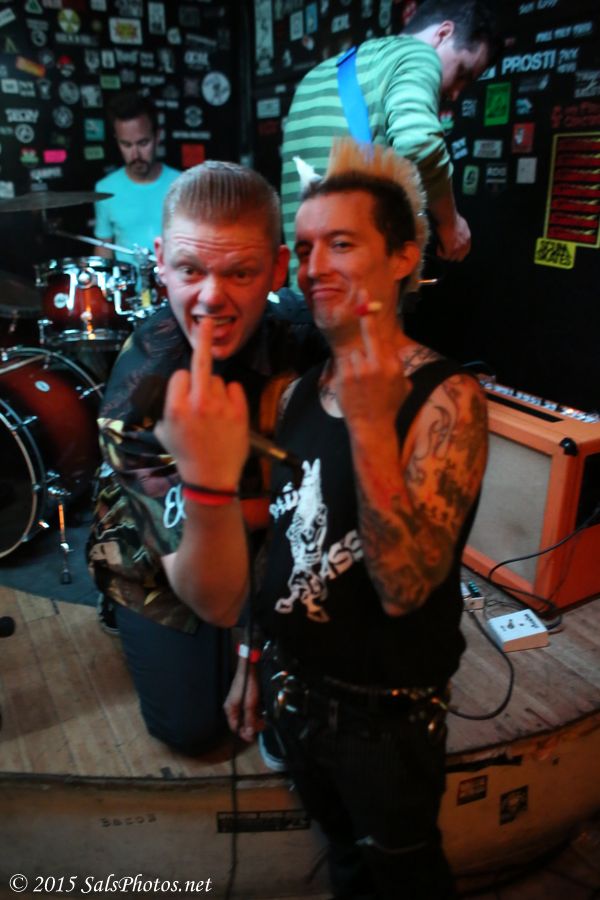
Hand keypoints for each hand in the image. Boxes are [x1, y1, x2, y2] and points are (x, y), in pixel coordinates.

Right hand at [154, 317, 248, 487]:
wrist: (211, 478)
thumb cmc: (185, 455)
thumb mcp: (164, 432)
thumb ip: (167, 407)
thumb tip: (174, 389)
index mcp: (176, 407)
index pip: (180, 374)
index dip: (182, 383)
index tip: (184, 389)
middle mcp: (198, 403)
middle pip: (200, 362)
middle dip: (202, 338)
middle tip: (206, 320)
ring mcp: (221, 407)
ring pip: (219, 381)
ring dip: (216, 392)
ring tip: (214, 416)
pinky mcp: (240, 412)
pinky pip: (235, 389)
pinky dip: (232, 397)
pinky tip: (226, 414)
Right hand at [223, 658, 264, 741]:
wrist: (251, 667)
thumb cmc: (248, 683)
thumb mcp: (249, 704)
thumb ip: (249, 719)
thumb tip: (249, 734)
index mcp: (230, 709)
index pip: (235, 727)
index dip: (244, 734)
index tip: (253, 738)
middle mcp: (233, 707)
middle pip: (242, 722)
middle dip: (252, 726)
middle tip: (262, 726)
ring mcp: (240, 702)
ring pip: (247, 716)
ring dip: (256, 719)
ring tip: (264, 719)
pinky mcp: (246, 697)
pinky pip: (250, 709)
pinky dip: (257, 712)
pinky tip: (262, 711)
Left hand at [333, 290, 410, 433]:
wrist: (372, 426)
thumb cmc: (390, 406)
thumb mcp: (403, 384)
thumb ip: (396, 365)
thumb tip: (390, 350)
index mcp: (393, 364)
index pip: (382, 334)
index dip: (373, 316)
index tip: (368, 299)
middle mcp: (376, 363)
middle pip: (369, 331)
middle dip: (365, 311)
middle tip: (360, 290)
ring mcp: (359, 370)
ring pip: (355, 352)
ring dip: (357, 360)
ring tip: (362, 381)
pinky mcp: (345, 377)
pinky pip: (346, 364)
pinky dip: (349, 370)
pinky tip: (355, 386)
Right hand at [435, 214, 470, 261]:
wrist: (448, 218)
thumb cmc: (452, 218)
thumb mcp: (462, 223)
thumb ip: (462, 230)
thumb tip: (458, 231)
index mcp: (468, 239)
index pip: (465, 252)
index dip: (458, 253)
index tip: (452, 251)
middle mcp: (464, 245)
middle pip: (458, 258)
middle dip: (451, 254)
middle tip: (444, 248)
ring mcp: (458, 248)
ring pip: (450, 258)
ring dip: (445, 253)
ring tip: (440, 246)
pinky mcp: (451, 250)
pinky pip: (444, 256)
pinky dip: (440, 252)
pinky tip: (438, 246)